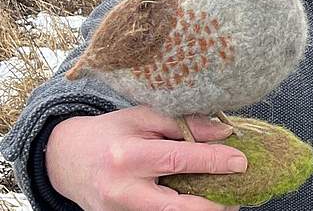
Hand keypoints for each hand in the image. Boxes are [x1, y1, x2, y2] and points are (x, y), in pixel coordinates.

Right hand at [45, 105, 245, 210]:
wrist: (66, 160)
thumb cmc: (110, 133)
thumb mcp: (143, 117)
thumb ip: (183, 123)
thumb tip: (224, 131)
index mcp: (127, 156)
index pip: (177, 160)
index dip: (212, 160)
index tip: (241, 160)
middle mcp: (122, 190)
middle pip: (175, 206)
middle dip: (213, 204)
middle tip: (240, 192)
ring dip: (202, 210)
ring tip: (228, 199)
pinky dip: (184, 209)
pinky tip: (203, 201)